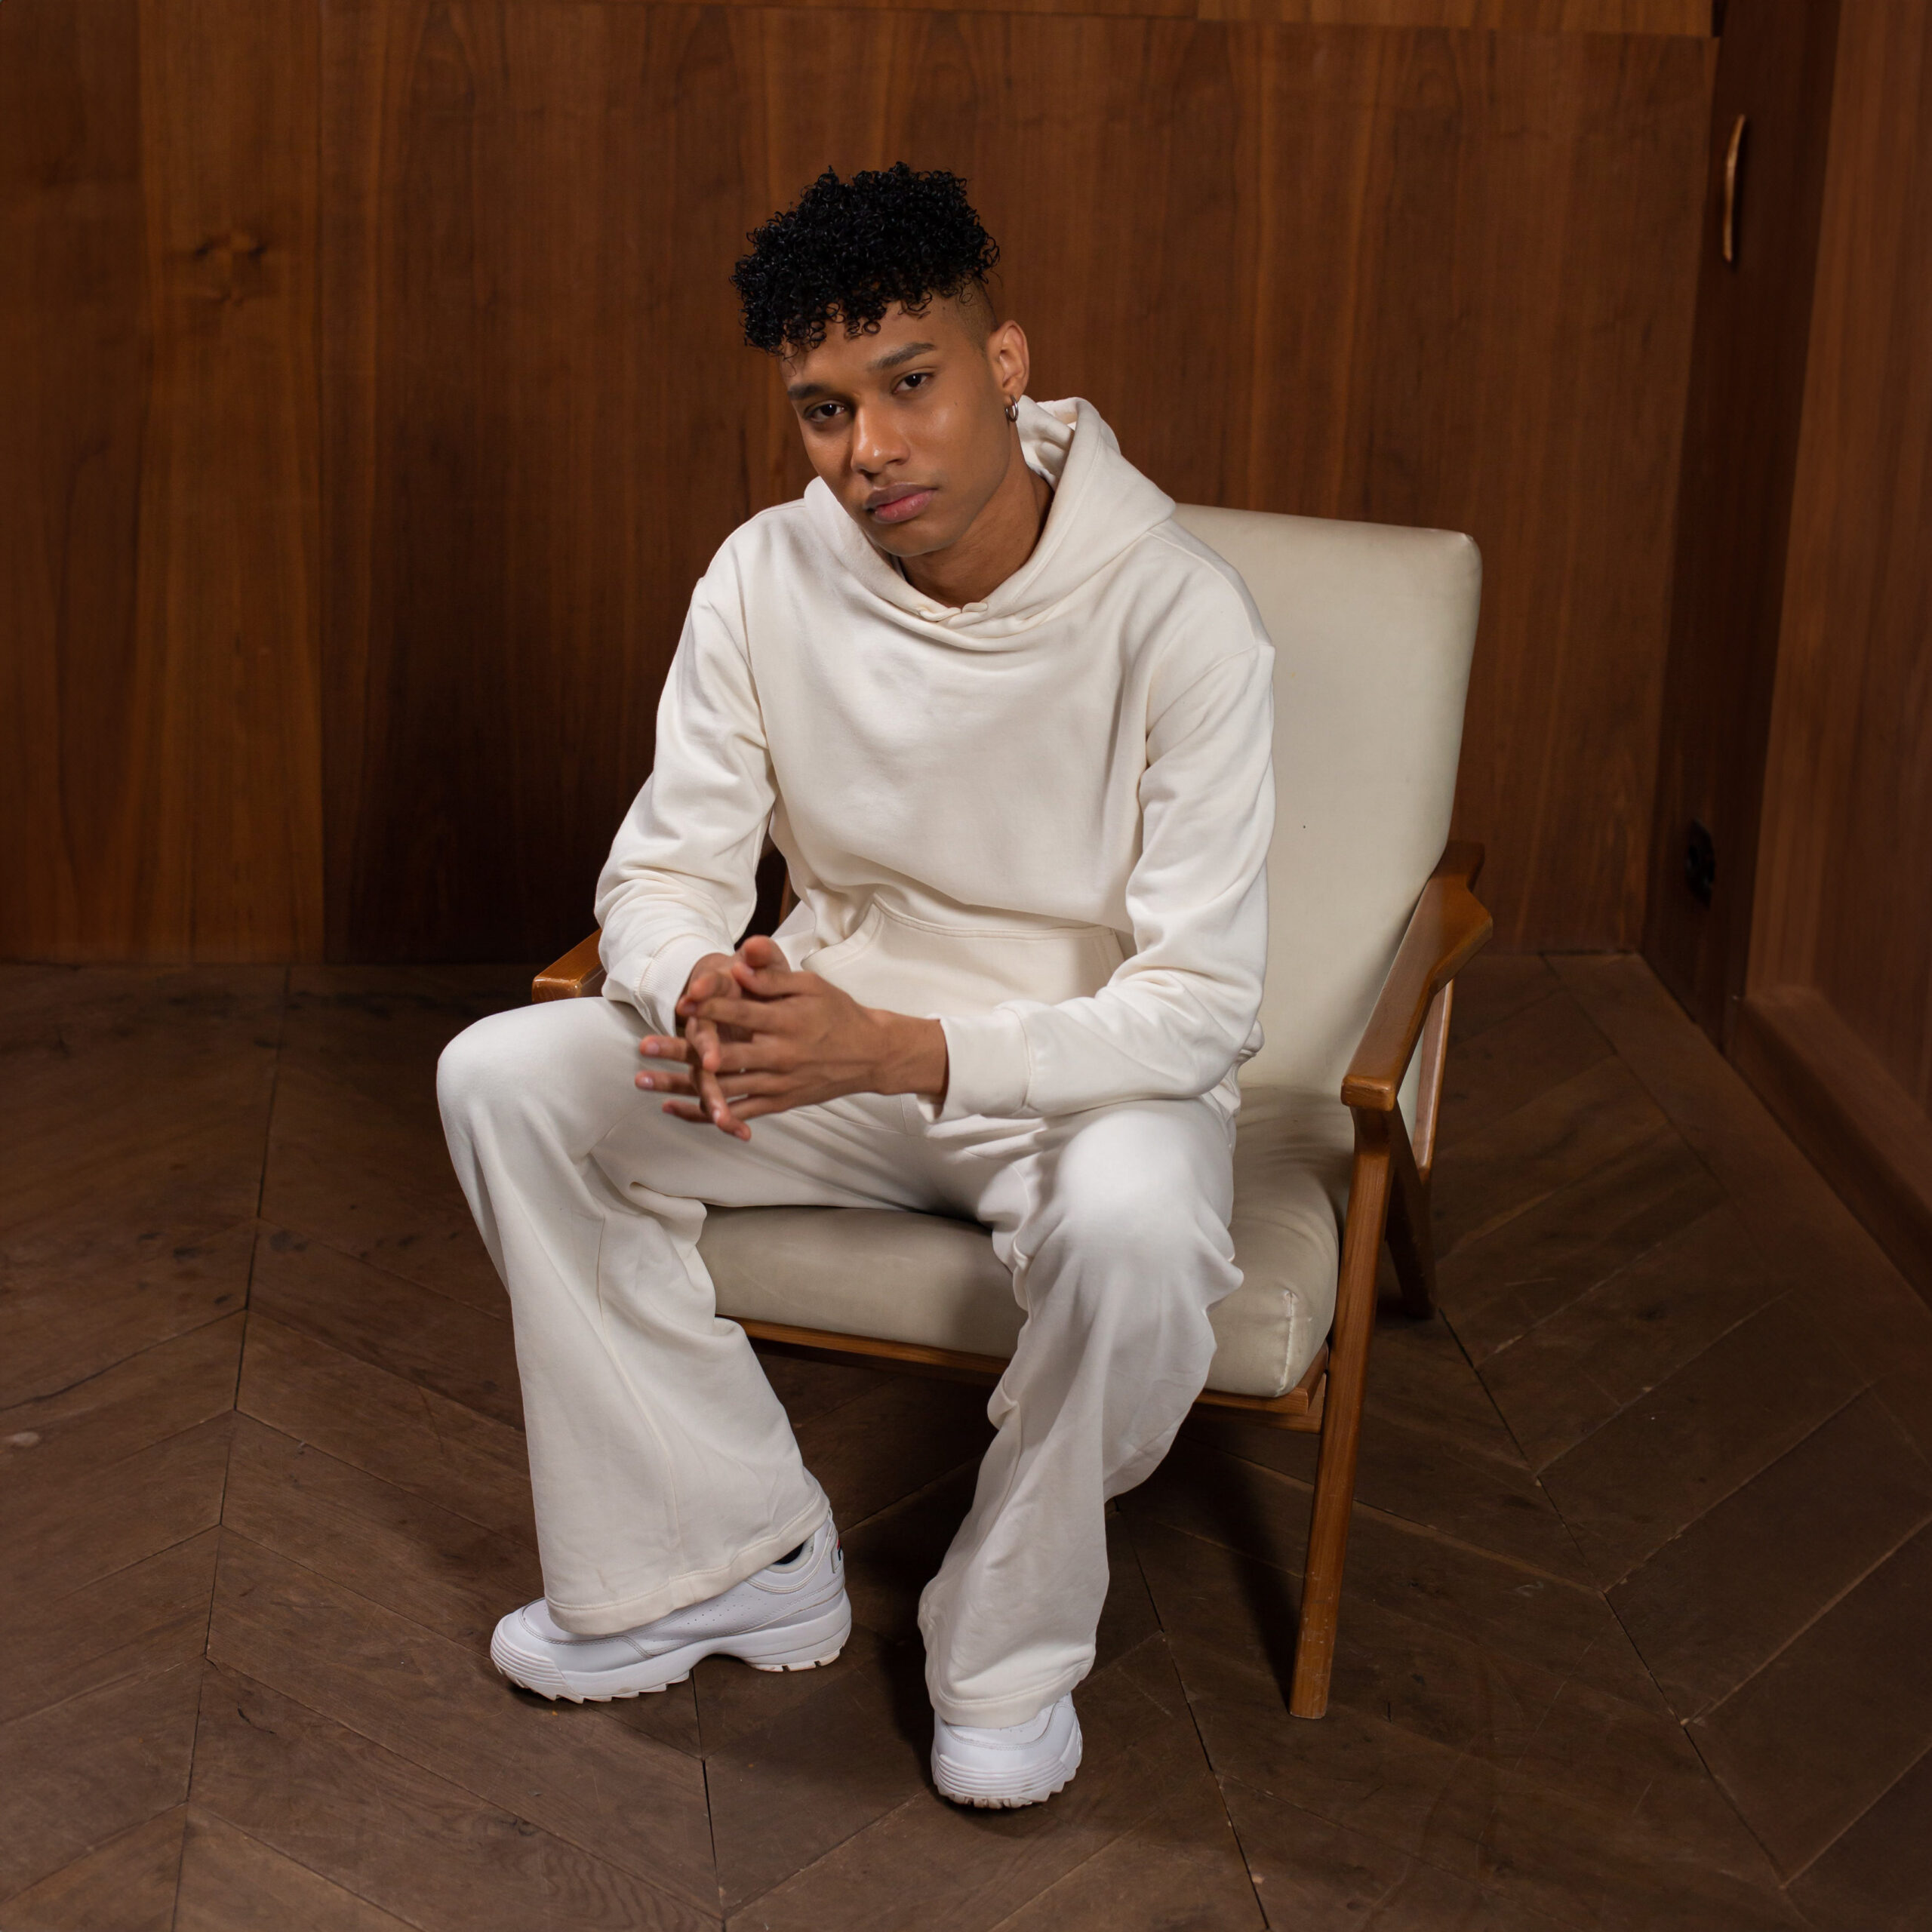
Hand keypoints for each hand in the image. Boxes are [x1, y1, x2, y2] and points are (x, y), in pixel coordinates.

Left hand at [637, 934, 947, 1138]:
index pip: (742, 1012)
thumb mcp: (811, 986)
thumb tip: (740, 965)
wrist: (870, 1054)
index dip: (710, 1004)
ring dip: (681, 1085)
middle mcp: (780, 1055)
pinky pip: (737, 1111)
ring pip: (724, 1088)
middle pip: (724, 1055)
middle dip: (681, 1050)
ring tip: (644, 1080)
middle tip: (644, 1046)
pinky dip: (705, 1113)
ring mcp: (778, 1083)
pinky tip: (674, 1109)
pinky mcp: (779, 1102)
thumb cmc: (837, 1012)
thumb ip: (773, 977)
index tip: (681, 999)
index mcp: (787, 1021)